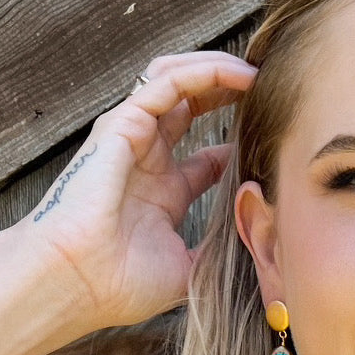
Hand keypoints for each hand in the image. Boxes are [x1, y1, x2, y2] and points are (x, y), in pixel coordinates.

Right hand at [20, 51, 256, 331]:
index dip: (242, 142)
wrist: (76, 283)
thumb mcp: (187, 270)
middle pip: (193, 107)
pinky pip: (167, 81)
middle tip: (274, 90)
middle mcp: (147, 160)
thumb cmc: (119, 284)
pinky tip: (241, 75)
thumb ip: (219, 251)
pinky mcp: (122, 123)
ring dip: (219, 70)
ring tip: (259, 71)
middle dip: (231, 92)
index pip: (209, 156)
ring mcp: (132, 138)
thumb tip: (259, 243)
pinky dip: (206, 71)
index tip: (278, 137)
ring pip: (177, 80)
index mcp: (162, 194)